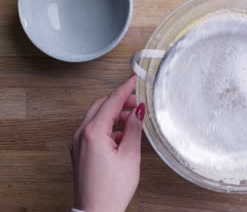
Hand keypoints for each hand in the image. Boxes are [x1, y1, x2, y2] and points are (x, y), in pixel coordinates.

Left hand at [71, 75, 144, 211]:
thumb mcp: (129, 156)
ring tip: (132, 119)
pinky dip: (107, 125)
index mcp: (93, 133)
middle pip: (100, 106)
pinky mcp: (79, 151)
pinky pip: (92, 129)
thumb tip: (138, 110)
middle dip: (119, 100)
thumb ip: (133, 129)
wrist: (96, 211)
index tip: (134, 79)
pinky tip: (122, 134)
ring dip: (113, 113)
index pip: (111, 101)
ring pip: (95, 117)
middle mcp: (81, 135)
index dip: (125, 88)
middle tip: (137, 101)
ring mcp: (78, 143)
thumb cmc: (111, 190)